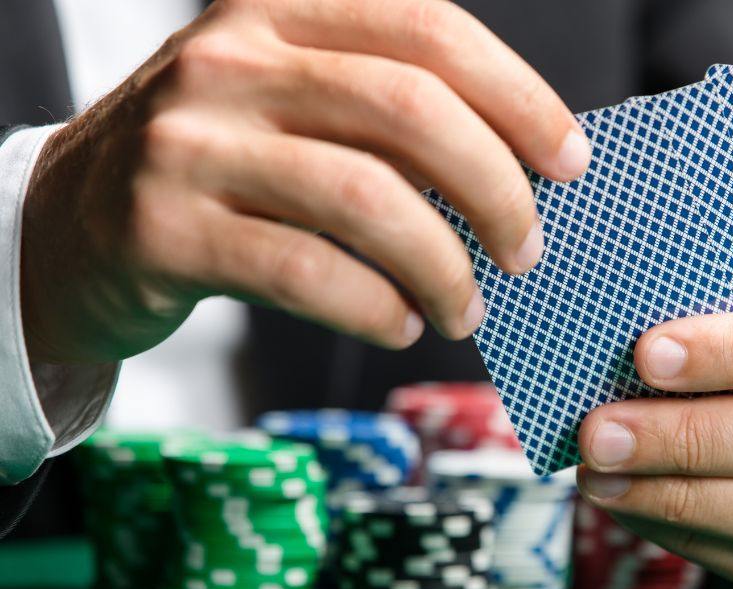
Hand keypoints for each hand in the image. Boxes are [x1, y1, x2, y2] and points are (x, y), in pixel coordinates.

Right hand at [20, 0, 590, 362]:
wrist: (73, 222)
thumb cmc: (222, 166)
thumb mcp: (294, 102)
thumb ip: (389, 113)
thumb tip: (524, 172)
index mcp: (281, 7)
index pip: (429, 31)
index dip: (518, 97)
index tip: (569, 163)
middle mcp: (231, 58)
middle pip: (410, 110)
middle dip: (495, 191)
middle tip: (526, 251)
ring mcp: (189, 140)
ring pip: (365, 199)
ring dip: (444, 267)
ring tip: (466, 308)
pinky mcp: (162, 228)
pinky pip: (308, 272)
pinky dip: (377, 308)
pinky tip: (401, 323)